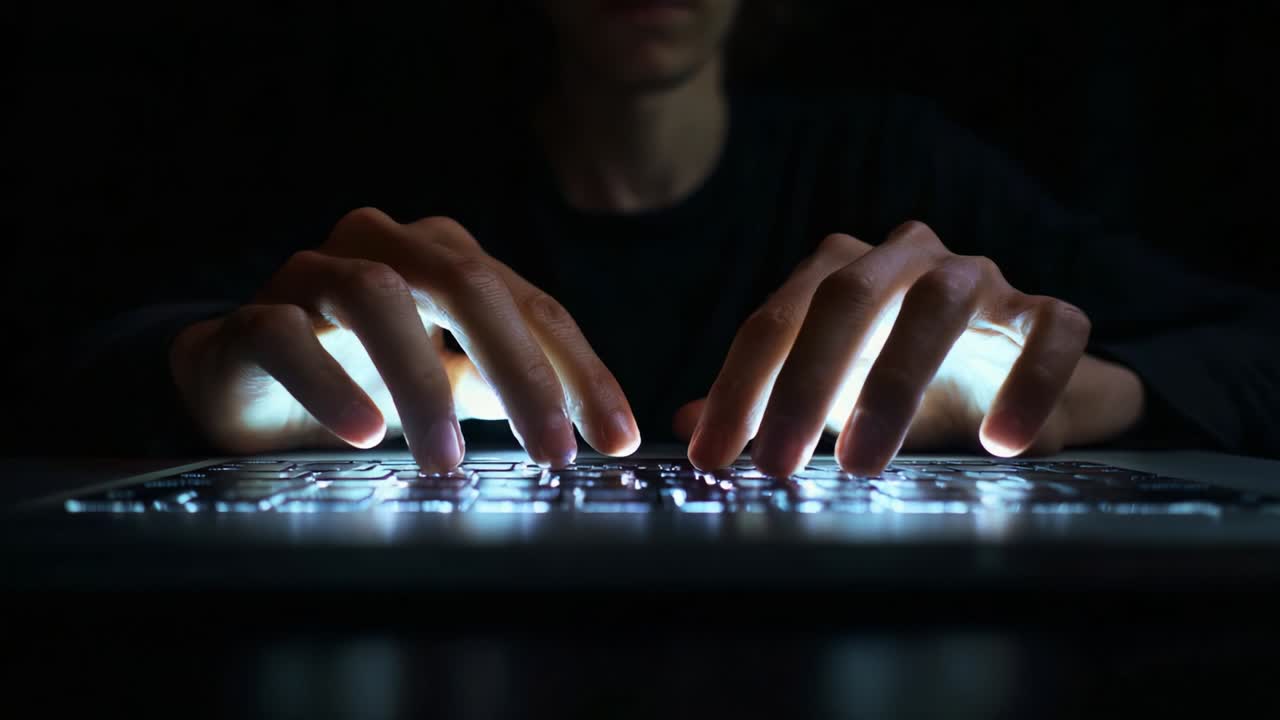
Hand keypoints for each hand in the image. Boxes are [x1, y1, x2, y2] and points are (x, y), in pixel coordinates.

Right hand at [169, 207, 639, 471]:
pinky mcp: (252, 316)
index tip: (615, 436)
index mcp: (444, 257)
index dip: (579, 370)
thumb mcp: (444, 380)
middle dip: (521, 370)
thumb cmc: (356, 375)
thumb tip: (573, 426)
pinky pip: (288, 337)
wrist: (241, 382)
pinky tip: (362, 433)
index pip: (530, 304)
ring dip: (421, 385)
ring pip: (379, 299)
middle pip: (467, 286)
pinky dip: (330, 383)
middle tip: (552, 450)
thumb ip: (496, 383)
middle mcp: (385, 246)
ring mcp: (314, 272)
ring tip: (448, 460)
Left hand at [685, 221, 1142, 475]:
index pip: (774, 322)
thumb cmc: (899, 378)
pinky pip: (1050, 332)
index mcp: (839, 273)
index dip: (737, 389)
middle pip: (844, 298)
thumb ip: (762, 401)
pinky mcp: (1045, 313)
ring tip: (862, 464)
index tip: (710, 456)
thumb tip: (685, 420)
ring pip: (936, 305)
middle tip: (775, 465)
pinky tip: (1001, 443)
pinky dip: (1029, 382)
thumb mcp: (827, 393)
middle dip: (802, 384)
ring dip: (892, 385)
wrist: (1008, 373)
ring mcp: (977, 277)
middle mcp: (903, 259)